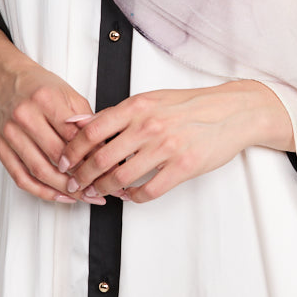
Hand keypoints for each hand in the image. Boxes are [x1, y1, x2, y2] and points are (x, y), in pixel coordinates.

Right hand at [0, 25, 92, 203]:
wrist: (9, 82)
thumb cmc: (42, 89)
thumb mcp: (71, 96)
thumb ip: (87, 121)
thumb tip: (105, 149)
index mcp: (45, 99)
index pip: (73, 136)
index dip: (92, 156)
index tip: (107, 169)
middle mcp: (24, 116)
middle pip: (56, 156)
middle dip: (80, 176)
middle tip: (98, 187)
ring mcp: (10, 133)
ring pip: (39, 171)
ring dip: (63, 189)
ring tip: (83, 195)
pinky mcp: (1, 148)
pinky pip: (21, 178)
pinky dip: (42, 192)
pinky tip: (59, 195)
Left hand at [60, 80, 294, 204]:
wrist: (232, 112)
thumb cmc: (191, 105)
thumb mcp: (151, 99)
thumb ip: (117, 113)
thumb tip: (81, 123)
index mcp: (138, 106)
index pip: (92, 131)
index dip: (71, 150)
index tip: (63, 161)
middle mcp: (149, 126)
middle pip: (100, 158)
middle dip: (81, 176)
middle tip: (74, 184)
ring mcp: (166, 148)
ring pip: (120, 177)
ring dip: (103, 189)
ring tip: (97, 192)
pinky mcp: (182, 167)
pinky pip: (148, 191)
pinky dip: (133, 197)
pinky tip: (129, 194)